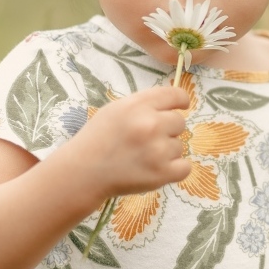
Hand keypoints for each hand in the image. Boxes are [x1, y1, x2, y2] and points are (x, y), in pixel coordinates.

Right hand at [61, 85, 191, 198]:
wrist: (83, 172)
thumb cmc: (98, 138)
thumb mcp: (116, 109)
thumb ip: (143, 105)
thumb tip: (171, 105)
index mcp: (138, 105)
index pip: (175, 95)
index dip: (180, 101)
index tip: (181, 106)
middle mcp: (150, 124)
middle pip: (180, 122)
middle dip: (168, 130)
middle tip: (148, 140)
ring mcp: (158, 150)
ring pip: (180, 146)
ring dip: (167, 152)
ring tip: (143, 157)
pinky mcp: (162, 173)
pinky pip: (185, 167)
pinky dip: (174, 170)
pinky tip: (157, 169)